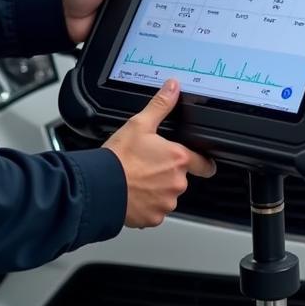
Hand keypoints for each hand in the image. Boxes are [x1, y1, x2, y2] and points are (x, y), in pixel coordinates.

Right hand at [102, 79, 216, 228]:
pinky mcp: (153, 218)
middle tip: (148, 165)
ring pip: (167, 195)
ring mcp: (166, 202)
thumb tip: (173, 87)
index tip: (203, 164)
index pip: (204, 164)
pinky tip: (133, 194)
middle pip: (179, 178)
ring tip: (138, 179)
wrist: (100, 186)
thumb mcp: (140, 124)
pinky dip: (146, 204)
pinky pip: (155, 211)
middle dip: (168, 173)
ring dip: (157, 190)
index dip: (203, 162)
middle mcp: (176, 183)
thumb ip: (160, 105)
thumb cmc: (119, 157)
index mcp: (178, 159)